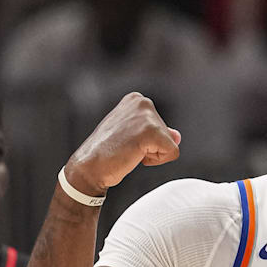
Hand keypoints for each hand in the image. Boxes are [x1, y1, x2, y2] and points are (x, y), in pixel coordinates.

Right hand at [65, 92, 181, 194]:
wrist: (89, 166)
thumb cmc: (106, 152)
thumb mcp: (133, 134)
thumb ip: (157, 131)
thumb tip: (177, 136)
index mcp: (136, 100)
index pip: (160, 126)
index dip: (146, 140)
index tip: (125, 140)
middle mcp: (142, 102)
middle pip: (168, 134)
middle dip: (151, 146)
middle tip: (126, 147)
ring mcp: (147, 116)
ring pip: (171, 143)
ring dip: (152, 154)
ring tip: (129, 150)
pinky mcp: (152, 132)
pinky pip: (172, 153)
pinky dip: (156, 161)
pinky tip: (135, 156)